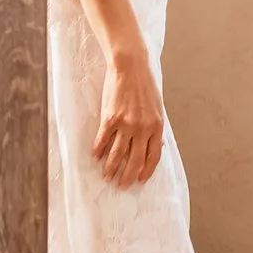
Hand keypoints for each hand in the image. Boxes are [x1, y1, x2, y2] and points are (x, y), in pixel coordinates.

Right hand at [94, 44, 165, 189]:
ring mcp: (126, 124)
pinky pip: (103, 140)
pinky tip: (95, 157)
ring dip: (111, 168)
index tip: (141, 180)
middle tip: (122, 185)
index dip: (146, 171)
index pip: (153, 156)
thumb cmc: (145, 85)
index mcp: (157, 126)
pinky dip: (98, 150)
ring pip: (117, 154)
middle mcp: (142, 129)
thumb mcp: (157, 107)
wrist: (131, 66)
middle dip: (128, 176)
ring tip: (107, 176)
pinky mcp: (110, 118)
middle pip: (135, 160)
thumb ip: (154, 127)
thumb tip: (154, 145)